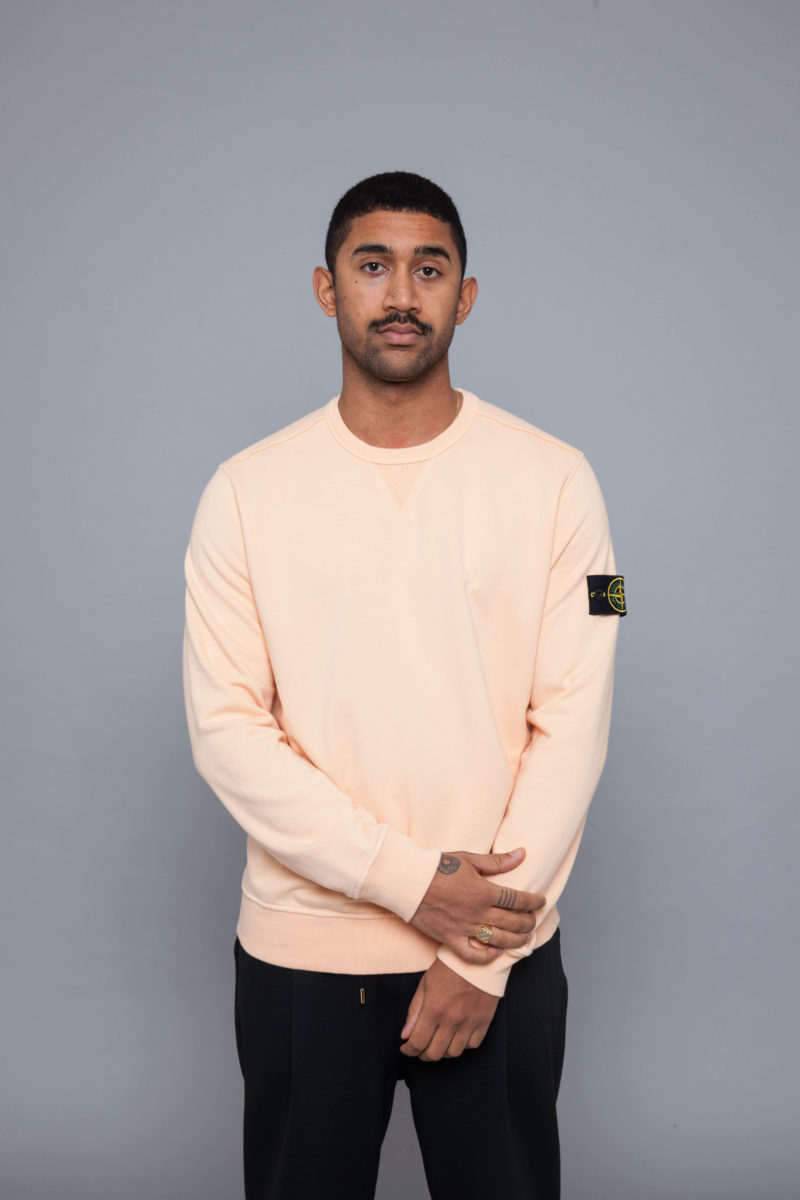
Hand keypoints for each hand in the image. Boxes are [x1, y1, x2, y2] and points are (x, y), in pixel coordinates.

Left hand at [400, 959, 498, 1061]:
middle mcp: (452, 1019)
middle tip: (420, 1048)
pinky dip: (462, 1046)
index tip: (407, 1048)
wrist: (479, 957)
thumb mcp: (425, 984)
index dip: (409, 1050)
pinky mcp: (484, 1022)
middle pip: (434, 1053)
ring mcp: (469, 1022)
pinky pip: (472, 1045)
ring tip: (437, 1043)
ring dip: (442, 1052)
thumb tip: (405, 1035)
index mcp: (434, 1009)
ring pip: (453, 1053)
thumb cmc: (450, 967)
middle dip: (423, 1054)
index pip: (417, 1043)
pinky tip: (456, 1037)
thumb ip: (415, 1011)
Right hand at [408, 847, 544, 963]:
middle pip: (512, 922)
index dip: (533, 901)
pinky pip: (472, 954)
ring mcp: (464, 927)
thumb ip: (497, 861)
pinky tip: (496, 952)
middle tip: (533, 919)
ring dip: (516, 941)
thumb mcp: (468, 859)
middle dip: (528, 922)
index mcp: (483, 891)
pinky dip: (487, 957)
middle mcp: (477, 912)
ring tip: (525, 938)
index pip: (517, 899)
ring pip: (498, 940)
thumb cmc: (437, 866)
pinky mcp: (450, 938)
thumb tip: (521, 854)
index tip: (540, 901)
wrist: (407, 881)